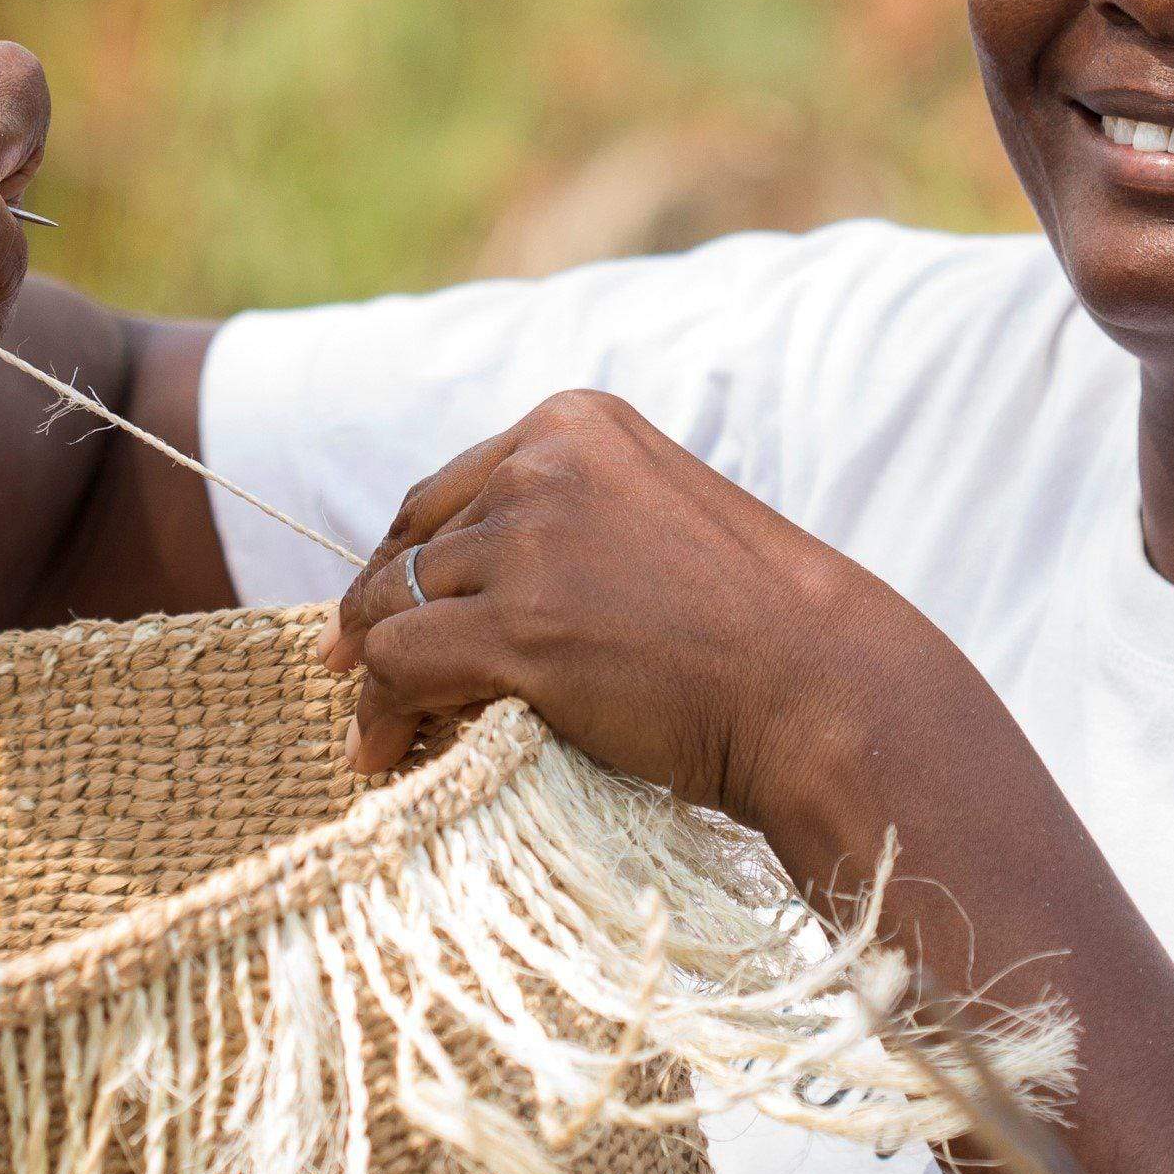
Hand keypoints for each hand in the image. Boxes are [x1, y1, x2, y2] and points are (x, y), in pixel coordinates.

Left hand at [322, 389, 914, 833]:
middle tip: (356, 677)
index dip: (404, 559)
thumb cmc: (748, 622)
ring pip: (392, 607)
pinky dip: (382, 714)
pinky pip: (400, 666)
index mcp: (574, 423)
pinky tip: (387, 751)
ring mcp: (530, 542)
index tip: (381, 612)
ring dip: (379, 676)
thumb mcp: (649, 521)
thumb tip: (443, 586)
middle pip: (412, 545)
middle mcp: (542, 463)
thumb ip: (560, 524)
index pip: (446, 491)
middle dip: (378, 616)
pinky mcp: (519, 627)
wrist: (817, 683)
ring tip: (380, 732)